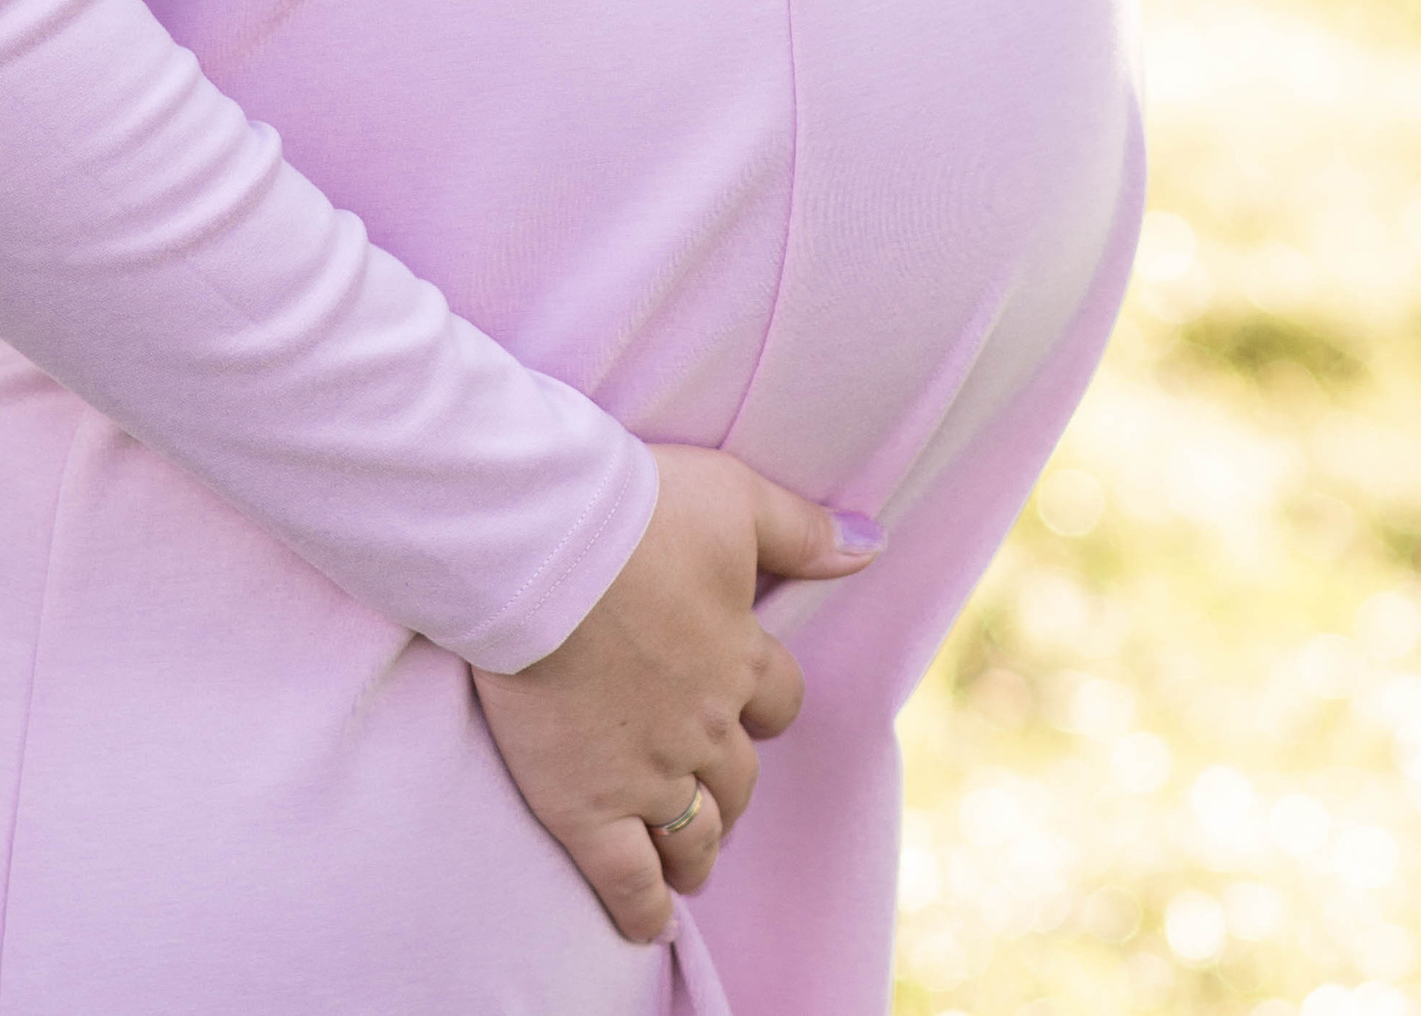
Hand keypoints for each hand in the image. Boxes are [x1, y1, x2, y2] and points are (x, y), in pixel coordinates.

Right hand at [471, 447, 883, 943]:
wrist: (549, 548)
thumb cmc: (639, 510)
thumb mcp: (733, 497)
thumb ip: (802, 531)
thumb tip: (872, 547)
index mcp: (740, 656)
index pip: (779, 700)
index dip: (766, 705)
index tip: (748, 706)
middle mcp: (705, 726)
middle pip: (738, 777)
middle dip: (731, 786)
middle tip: (712, 791)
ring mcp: (648, 774)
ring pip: (694, 835)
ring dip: (699, 850)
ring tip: (692, 861)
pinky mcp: (587, 806)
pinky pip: (627, 880)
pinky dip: (643, 909)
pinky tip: (650, 923)